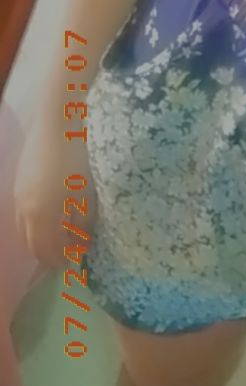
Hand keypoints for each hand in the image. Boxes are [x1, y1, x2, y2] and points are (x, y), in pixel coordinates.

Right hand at [14, 114, 95, 269]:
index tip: (74, 260)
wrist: (57, 125)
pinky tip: (48, 215)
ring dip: (39, 238)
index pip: (47, 252)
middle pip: (32, 245)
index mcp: (43, 217)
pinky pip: (22, 215)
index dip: (60, 260)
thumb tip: (83, 241)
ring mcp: (19, 197)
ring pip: (25, 230)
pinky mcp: (18, 184)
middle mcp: (26, 211)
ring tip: (58, 236)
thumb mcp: (87, 194)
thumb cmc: (77, 159)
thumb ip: (83, 223)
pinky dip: (33, 223)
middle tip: (65, 253)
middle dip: (48, 254)